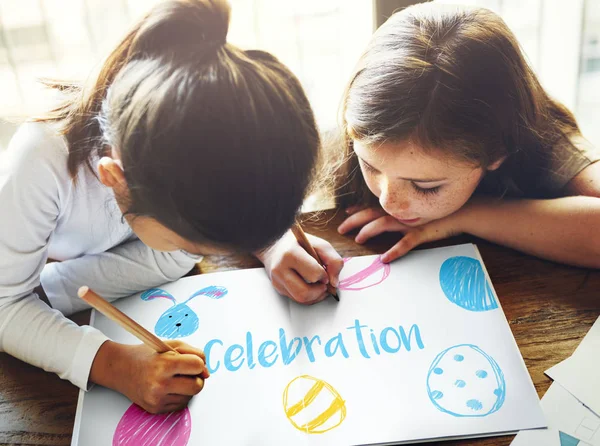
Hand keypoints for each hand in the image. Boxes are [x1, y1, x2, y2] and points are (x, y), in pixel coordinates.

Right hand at [90, 340, 208, 413]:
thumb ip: (193, 353)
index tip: (193, 362)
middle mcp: (159, 384)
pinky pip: (180, 404)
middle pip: (197, 386)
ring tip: (174, 377)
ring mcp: (157, 399)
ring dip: (187, 387)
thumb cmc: (147, 355)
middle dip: (197, 378)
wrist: (120, 368)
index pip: (197, 366)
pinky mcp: (155, 409)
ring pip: (189, 396)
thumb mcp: (170, 345)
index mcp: (164, 365)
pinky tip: (169, 387)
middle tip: (188, 372)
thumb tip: (207, 372)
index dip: (199, 363)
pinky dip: (179, 395)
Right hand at [256, 229, 343, 303]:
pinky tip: (312, 287)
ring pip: (300, 299)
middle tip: (324, 284)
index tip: (325, 273)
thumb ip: (333, 260)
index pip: (313, 274)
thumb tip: (334, 283)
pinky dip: (309, 297)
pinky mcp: (278, 288)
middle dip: (319, 291)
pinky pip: (297, 300)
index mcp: (291, 254)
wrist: (277, 245)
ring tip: (319, 287)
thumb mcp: (320, 245)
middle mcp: (280, 268)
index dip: (324, 276)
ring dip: (315, 296)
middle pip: (304, 292)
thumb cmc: (300, 244)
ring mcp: (277, 280)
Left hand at [338, 206, 464, 262]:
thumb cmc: (436, 214)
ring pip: (383, 223)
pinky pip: (405, 243)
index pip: (372, 206)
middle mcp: (400, 213)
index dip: (357, 210)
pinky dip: (394, 251)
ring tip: (358, 239)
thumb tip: (382, 217)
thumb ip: (399, 214)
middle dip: (354, 220)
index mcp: (398, 208)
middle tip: (341, 229)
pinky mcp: (421, 233)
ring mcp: (410, 222)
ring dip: (369, 230)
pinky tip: (384, 258)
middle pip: (371, 213)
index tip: (345, 214)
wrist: (461, 213)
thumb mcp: (415, 212)